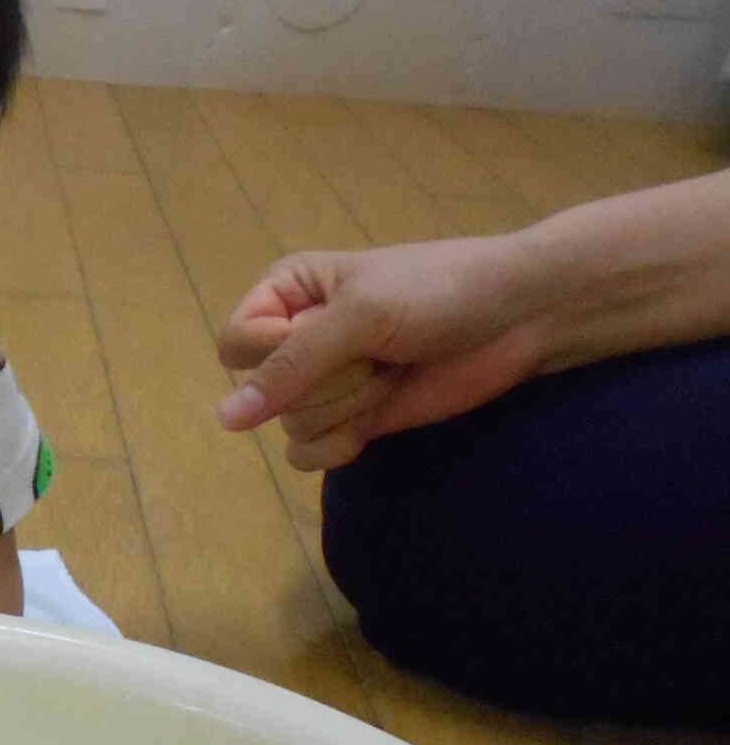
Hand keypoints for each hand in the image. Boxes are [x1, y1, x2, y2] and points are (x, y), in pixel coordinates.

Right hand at [214, 238, 550, 470]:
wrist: (521, 317)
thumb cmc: (440, 292)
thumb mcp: (360, 316)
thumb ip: (290, 366)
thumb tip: (224, 420)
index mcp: (286, 292)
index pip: (236, 344)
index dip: (275, 352)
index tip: (328, 333)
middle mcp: (295, 337)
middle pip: (265, 391)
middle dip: (326, 381)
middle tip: (378, 353)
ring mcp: (324, 382)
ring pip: (289, 424)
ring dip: (344, 407)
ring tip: (389, 375)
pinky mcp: (350, 419)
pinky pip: (306, 452)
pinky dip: (335, 446)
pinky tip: (369, 428)